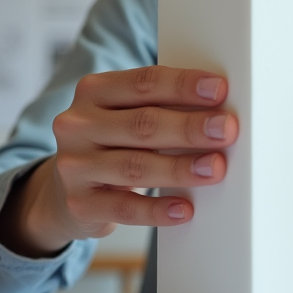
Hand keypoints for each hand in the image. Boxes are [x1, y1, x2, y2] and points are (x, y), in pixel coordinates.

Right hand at [0, 66, 237, 257]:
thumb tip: (219, 111)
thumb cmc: (113, 144)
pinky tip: (184, 209)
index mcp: (94, 91)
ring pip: (134, 166)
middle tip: (227, 130)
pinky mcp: (79, 204)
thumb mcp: (125, 115)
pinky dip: (157, 210)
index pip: (143, 83)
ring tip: (215, 168)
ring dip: (179, 168)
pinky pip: (124, 208)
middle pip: (142, 124)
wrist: (66, 191)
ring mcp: (74, 166)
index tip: (220, 89)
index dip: (183, 85)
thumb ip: (162, 106)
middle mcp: (78, 125)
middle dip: (189, 127)